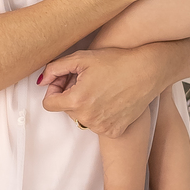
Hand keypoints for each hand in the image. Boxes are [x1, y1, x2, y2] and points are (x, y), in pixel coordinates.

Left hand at [39, 45, 172, 138]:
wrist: (148, 71)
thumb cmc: (116, 61)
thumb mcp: (82, 58)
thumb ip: (55, 68)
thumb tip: (41, 81)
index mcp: (76, 100)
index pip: (49, 104)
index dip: (54, 90)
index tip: (66, 80)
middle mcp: (87, 118)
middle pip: (65, 110)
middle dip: (71, 96)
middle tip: (87, 81)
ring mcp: (101, 127)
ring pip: (82, 118)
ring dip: (85, 106)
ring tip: (101, 90)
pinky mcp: (114, 131)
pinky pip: (98, 125)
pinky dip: (101, 115)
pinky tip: (112, 100)